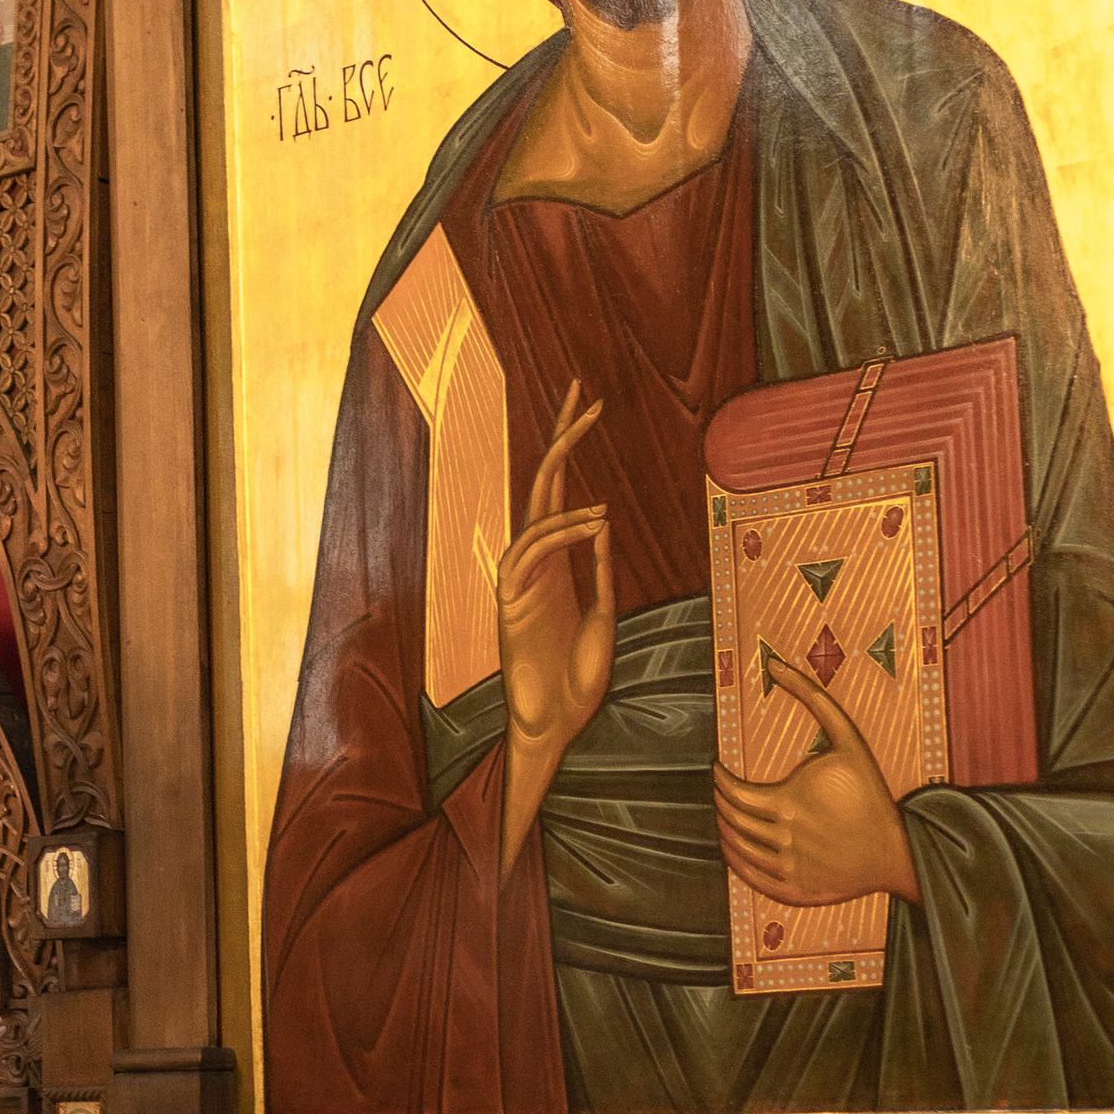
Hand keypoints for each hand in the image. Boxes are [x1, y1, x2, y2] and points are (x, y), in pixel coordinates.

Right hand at [498, 373, 617, 873]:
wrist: (556, 723)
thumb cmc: (579, 679)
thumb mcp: (602, 613)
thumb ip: (600, 569)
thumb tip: (599, 520)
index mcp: (558, 560)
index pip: (560, 489)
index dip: (571, 447)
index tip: (591, 406)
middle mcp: (536, 560)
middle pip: (543, 482)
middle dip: (563, 436)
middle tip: (582, 391)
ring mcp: (521, 578)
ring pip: (536, 514)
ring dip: (567, 494)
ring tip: (600, 494)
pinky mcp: (511, 601)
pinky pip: (532, 553)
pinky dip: (561, 533)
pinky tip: (594, 523)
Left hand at [714, 652, 919, 908]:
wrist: (897, 851)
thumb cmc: (871, 792)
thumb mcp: (849, 738)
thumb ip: (811, 696)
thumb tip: (773, 663)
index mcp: (788, 801)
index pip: (731, 792)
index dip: (718, 779)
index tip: (719, 770)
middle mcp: (784, 837)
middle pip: (730, 819)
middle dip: (719, 800)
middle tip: (722, 790)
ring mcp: (788, 867)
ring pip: (735, 848)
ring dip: (724, 828)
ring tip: (728, 814)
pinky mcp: (793, 891)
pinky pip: (748, 876)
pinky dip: (734, 859)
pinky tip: (738, 843)